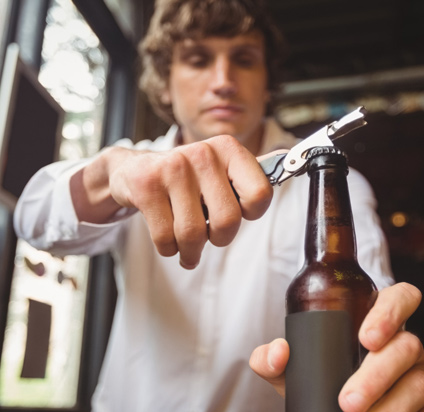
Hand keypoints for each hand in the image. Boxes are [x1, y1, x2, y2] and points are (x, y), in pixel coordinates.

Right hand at [72, 135, 275, 268]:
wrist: (132, 169)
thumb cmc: (185, 179)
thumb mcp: (219, 169)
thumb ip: (251, 173)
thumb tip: (292, 160)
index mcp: (229, 149)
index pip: (261, 195)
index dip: (250, 214)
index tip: (238, 214)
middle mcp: (204, 153)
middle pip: (228, 222)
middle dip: (218, 239)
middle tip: (209, 236)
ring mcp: (173, 167)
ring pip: (194, 234)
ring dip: (190, 251)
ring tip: (187, 247)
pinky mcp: (146, 185)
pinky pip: (166, 238)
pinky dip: (168, 249)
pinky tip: (168, 240)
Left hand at [249, 282, 423, 411]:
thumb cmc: (329, 391)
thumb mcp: (298, 376)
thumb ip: (275, 362)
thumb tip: (278, 353)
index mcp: (378, 324)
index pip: (400, 298)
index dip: (389, 312)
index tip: (366, 337)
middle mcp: (409, 345)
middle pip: (407, 347)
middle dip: (377, 377)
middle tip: (348, 404)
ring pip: (420, 387)